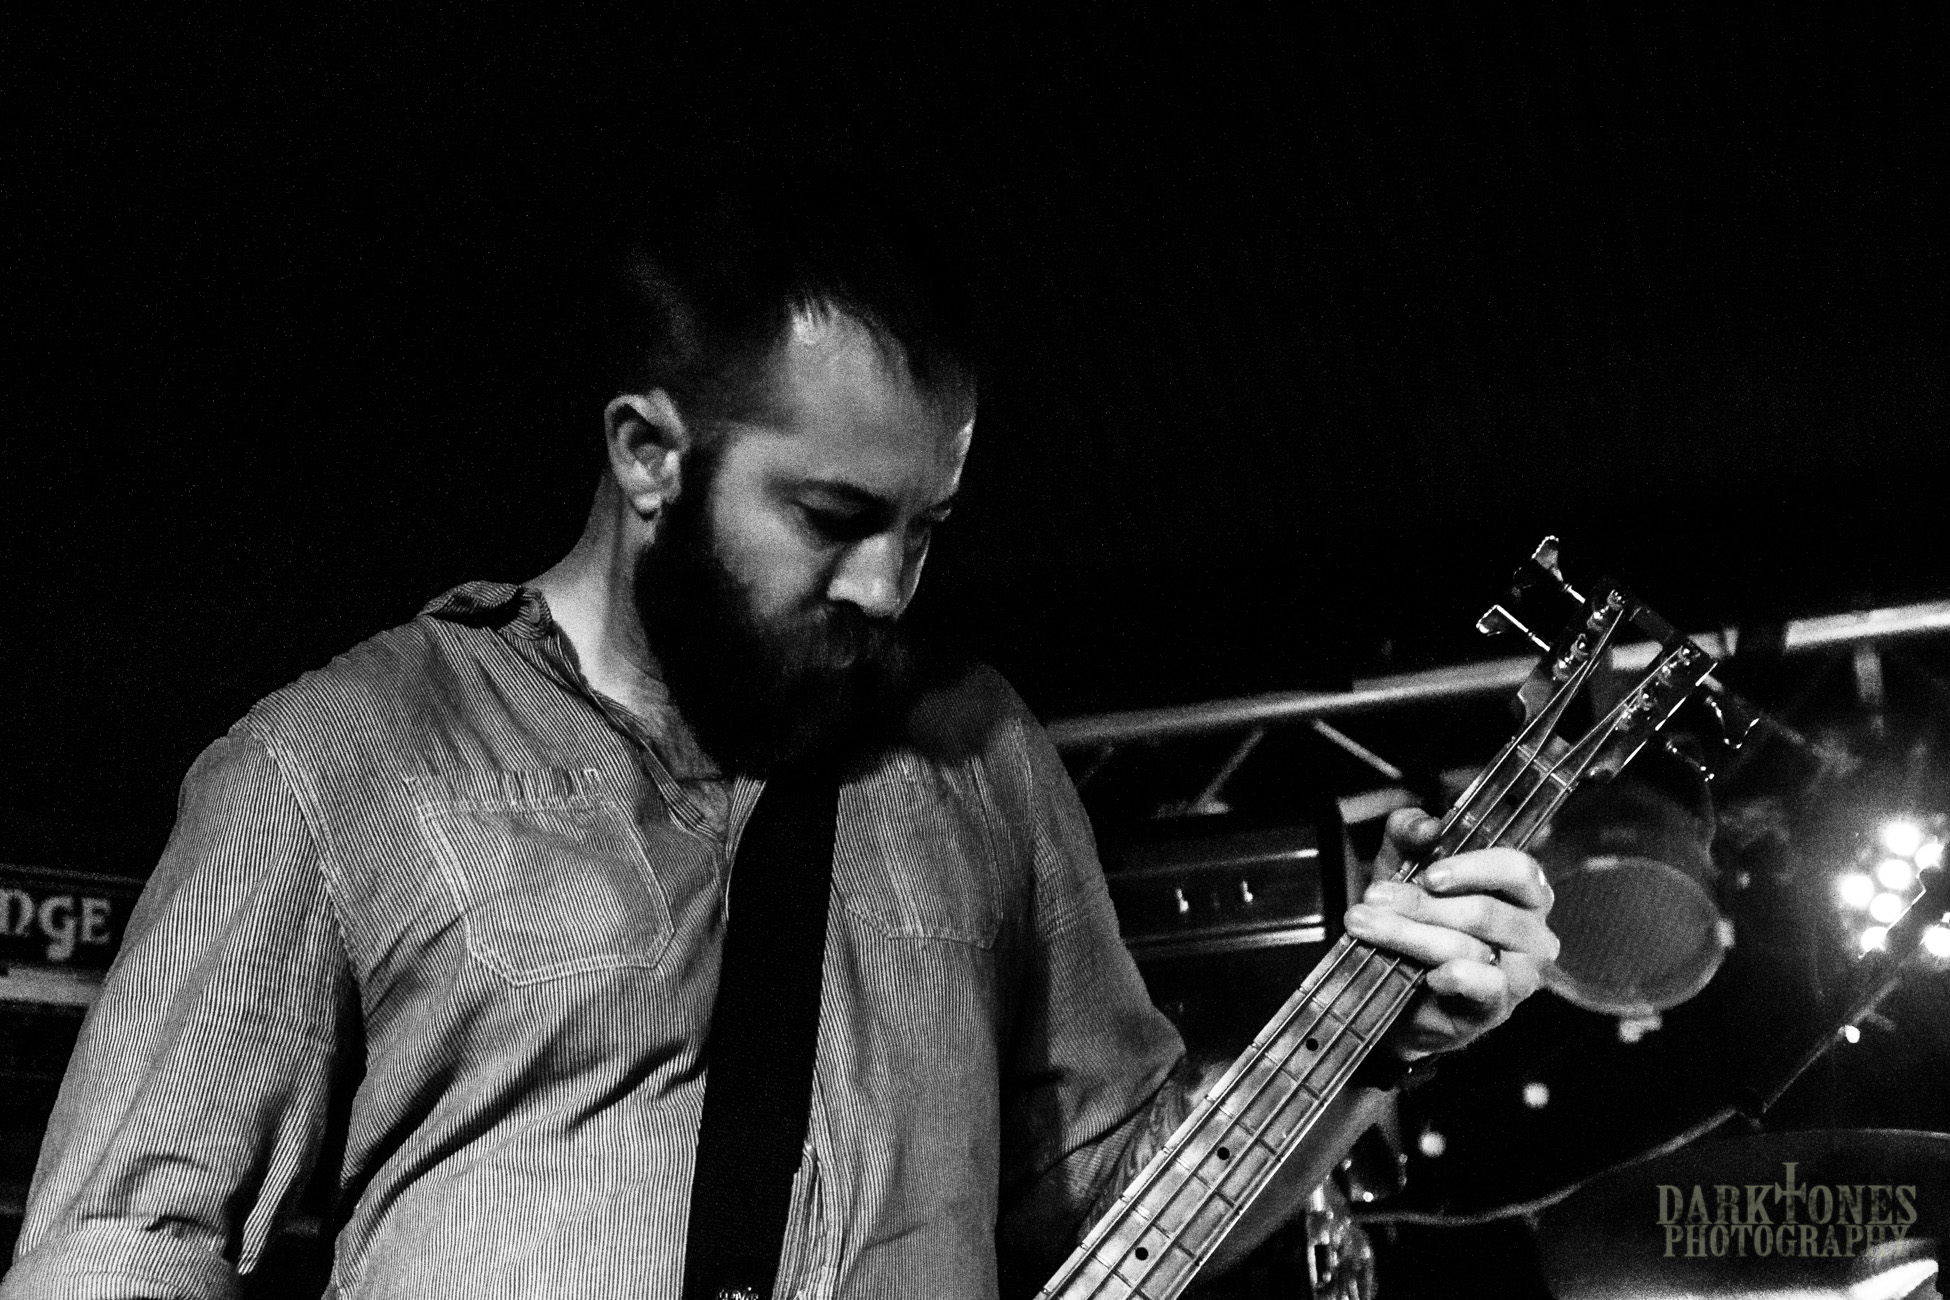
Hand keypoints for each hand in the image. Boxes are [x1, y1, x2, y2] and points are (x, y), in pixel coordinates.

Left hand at [1342, 808, 1559, 1063]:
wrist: (1397, 985)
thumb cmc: (1414, 918)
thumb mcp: (1404, 866)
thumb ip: (1410, 835)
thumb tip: (1426, 826)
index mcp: (1522, 890)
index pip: (1519, 870)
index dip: (1474, 868)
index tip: (1428, 875)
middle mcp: (1532, 931)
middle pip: (1485, 911)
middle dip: (1420, 905)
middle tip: (1373, 898)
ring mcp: (1522, 972)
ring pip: (1472, 947)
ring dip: (1412, 936)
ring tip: (1367, 927)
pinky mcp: (1500, 1006)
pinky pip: (1486, 988)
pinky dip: (1455, 978)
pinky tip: (1428, 976)